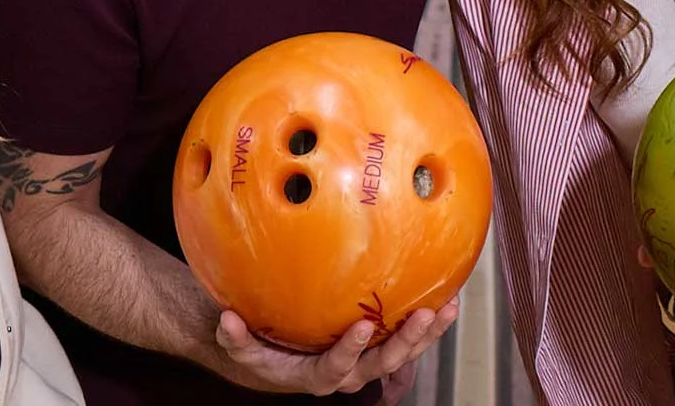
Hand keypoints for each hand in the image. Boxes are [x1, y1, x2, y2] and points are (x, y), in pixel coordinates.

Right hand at [213, 300, 458, 394]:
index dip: (350, 351)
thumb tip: (227, 319)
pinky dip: (428, 324)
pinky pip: (407, 339)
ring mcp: (367, 362)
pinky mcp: (379, 346)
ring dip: (427, 334)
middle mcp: (348, 374)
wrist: (279, 357)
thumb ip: (235, 336)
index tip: (363, 327)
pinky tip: (447, 299)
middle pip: (382, 365)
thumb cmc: (260, 348)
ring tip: (447, 308)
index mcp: (317, 375)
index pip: (336, 368)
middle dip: (405, 342)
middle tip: (423, 315)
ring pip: (402, 355)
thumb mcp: (241, 344)